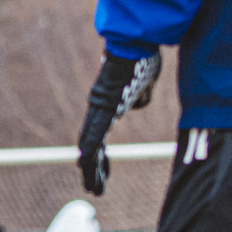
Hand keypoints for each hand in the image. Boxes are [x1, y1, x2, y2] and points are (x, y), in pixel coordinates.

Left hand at [78, 49, 162, 195]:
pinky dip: (91, 152)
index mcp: (107, 109)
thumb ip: (140, 98)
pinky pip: (94, 133)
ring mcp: (98, 109)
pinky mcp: (102, 106)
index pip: (100, 141)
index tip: (104, 174)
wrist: (136, 41)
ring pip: (89, 146)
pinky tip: (86, 166)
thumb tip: (136, 105)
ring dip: (91, 170)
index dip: (101, 160)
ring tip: (93, 189)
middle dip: (94, 172)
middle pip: (91, 148)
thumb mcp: (145, 86)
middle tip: (95, 190)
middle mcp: (98, 111)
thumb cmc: (142, 59)